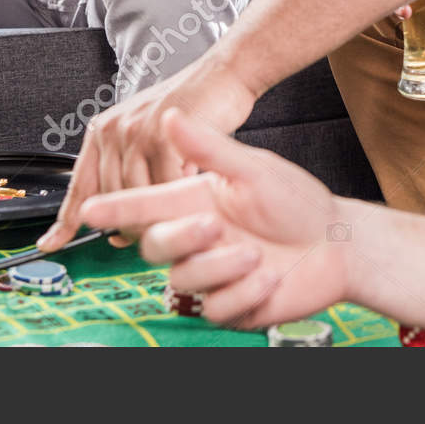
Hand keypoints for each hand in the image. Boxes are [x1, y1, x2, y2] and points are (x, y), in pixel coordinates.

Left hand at [38, 58, 257, 252]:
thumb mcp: (150, 137)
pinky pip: (166, 186)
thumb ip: (132, 175)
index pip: (79, 186)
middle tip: (156, 234)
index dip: (64, 221)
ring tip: (180, 216)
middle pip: (110, 200)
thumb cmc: (193, 106)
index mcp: (104, 132)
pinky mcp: (162, 136)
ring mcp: (136, 132)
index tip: (51, 244)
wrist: (223, 76)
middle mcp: (114, 131)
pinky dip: (181, 197)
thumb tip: (117, 231)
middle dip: (131, 226)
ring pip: (137, 196)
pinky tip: (195, 193)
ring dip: (159, 214)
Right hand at [81, 110, 348, 328]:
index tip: (87, 211)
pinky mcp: (229, 304)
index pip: (144, 205)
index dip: (114, 209)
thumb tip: (172, 115)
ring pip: (184, 280)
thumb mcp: (254, 168)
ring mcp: (211, 273)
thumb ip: (209, 147)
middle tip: (214, 225)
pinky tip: (271, 278)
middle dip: (181, 238)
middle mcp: (197, 238)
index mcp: (196, 201)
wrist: (337, 243)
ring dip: (222, 267)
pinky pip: (215, 308)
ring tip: (258, 254)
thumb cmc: (298, 202)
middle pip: (155, 245)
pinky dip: (245, 293)